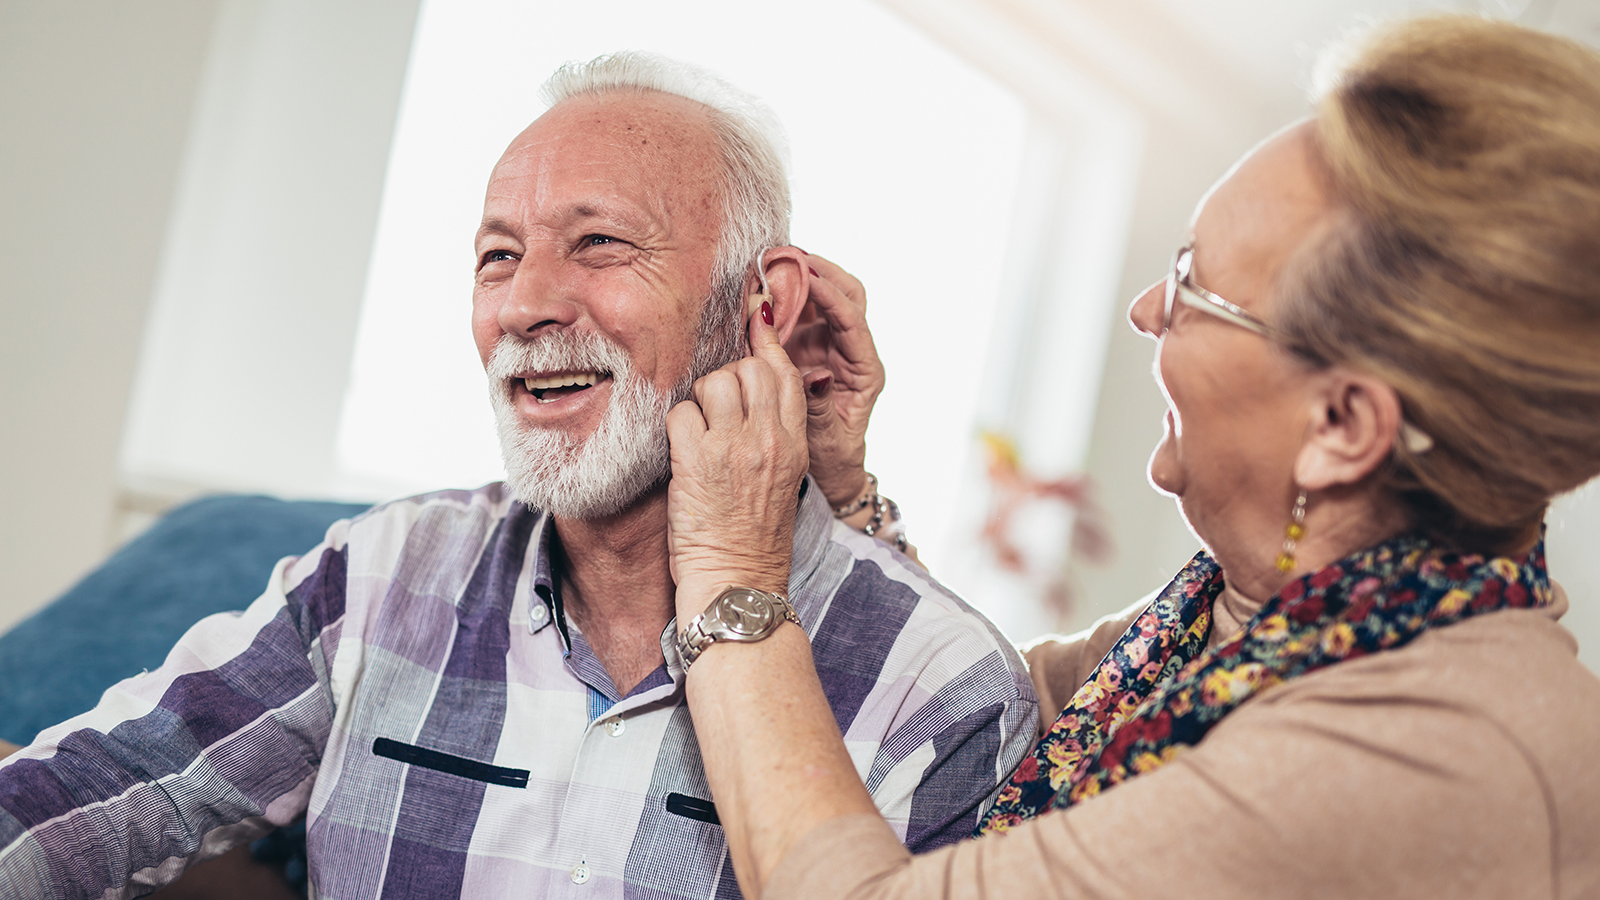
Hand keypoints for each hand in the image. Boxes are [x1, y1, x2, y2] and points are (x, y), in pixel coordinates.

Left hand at [666, 302, 809, 620]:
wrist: (739, 587)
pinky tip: (679, 452)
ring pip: (713, 381)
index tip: (754, 314)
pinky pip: (680, 413)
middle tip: (714, 405)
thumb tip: (753, 398)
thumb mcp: (781, 482)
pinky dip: (674, 427)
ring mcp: (735, 448)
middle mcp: (770, 439)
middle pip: (748, 366)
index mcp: (795, 443)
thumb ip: (773, 437)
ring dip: (698, 400)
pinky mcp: (698, 462)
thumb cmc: (754, 542)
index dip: (766, 338)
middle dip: (726, 375)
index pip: (784, 371)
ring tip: (697, 433)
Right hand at [785, 253, 884, 508]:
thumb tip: (816, 376)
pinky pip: (799, 314)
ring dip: (801, 278)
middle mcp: (851, 352)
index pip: (854, 322)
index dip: (831, 296)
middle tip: (789, 255)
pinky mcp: (808, 348)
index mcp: (865, 371)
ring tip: (772, 262)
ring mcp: (829, 346)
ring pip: (823, 299)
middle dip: (822, 271)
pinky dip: (783, 297)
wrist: (828, 472)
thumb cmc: (832, 458)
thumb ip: (821, 406)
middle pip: (848, 296)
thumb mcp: (827, 438)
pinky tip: (761, 287)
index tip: (807, 276)